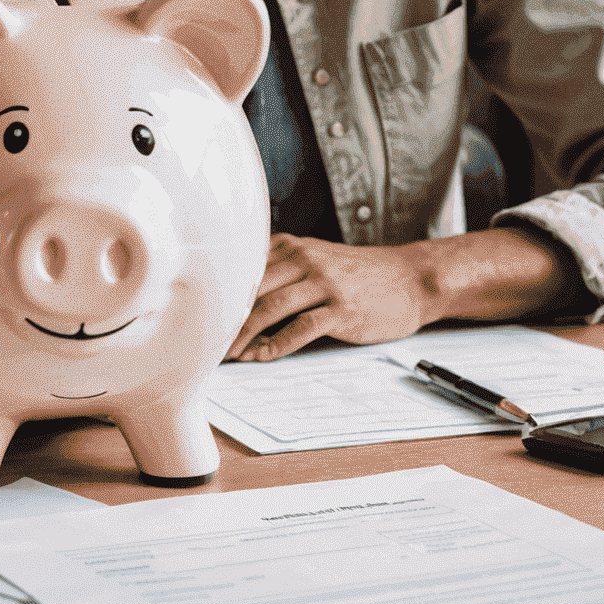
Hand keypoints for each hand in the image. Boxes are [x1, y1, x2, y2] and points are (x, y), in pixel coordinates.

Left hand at [224, 227, 580, 361]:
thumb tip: (233, 294)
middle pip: (250, 288)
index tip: (193, 314)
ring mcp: (324, 283)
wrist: (411, 278)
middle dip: (223, 316)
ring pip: (270, 308)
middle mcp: (304, 259)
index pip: (242, 268)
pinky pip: (300, 328)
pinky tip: (260, 357)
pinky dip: (276, 345)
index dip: (217, 293)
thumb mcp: (316, 258)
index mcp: (292, 246)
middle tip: (200, 341)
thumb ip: (279, 269)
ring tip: (226, 354)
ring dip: (244, 334)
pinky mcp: (341, 308)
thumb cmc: (358, 274)